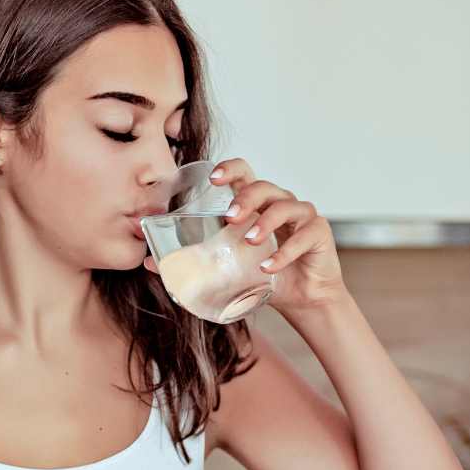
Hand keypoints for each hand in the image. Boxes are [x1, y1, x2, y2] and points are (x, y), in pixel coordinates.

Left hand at [140, 156, 347, 314]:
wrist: (302, 299)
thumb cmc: (265, 275)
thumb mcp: (227, 267)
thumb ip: (194, 260)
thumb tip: (150, 262)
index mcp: (257, 204)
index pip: (245, 174)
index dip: (232, 170)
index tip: (215, 178)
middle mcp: (280, 203)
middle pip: (265, 186)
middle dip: (246, 198)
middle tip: (230, 217)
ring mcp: (302, 216)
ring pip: (286, 206)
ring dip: (266, 221)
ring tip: (250, 241)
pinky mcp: (319, 233)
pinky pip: (305, 235)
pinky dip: (286, 252)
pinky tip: (269, 267)